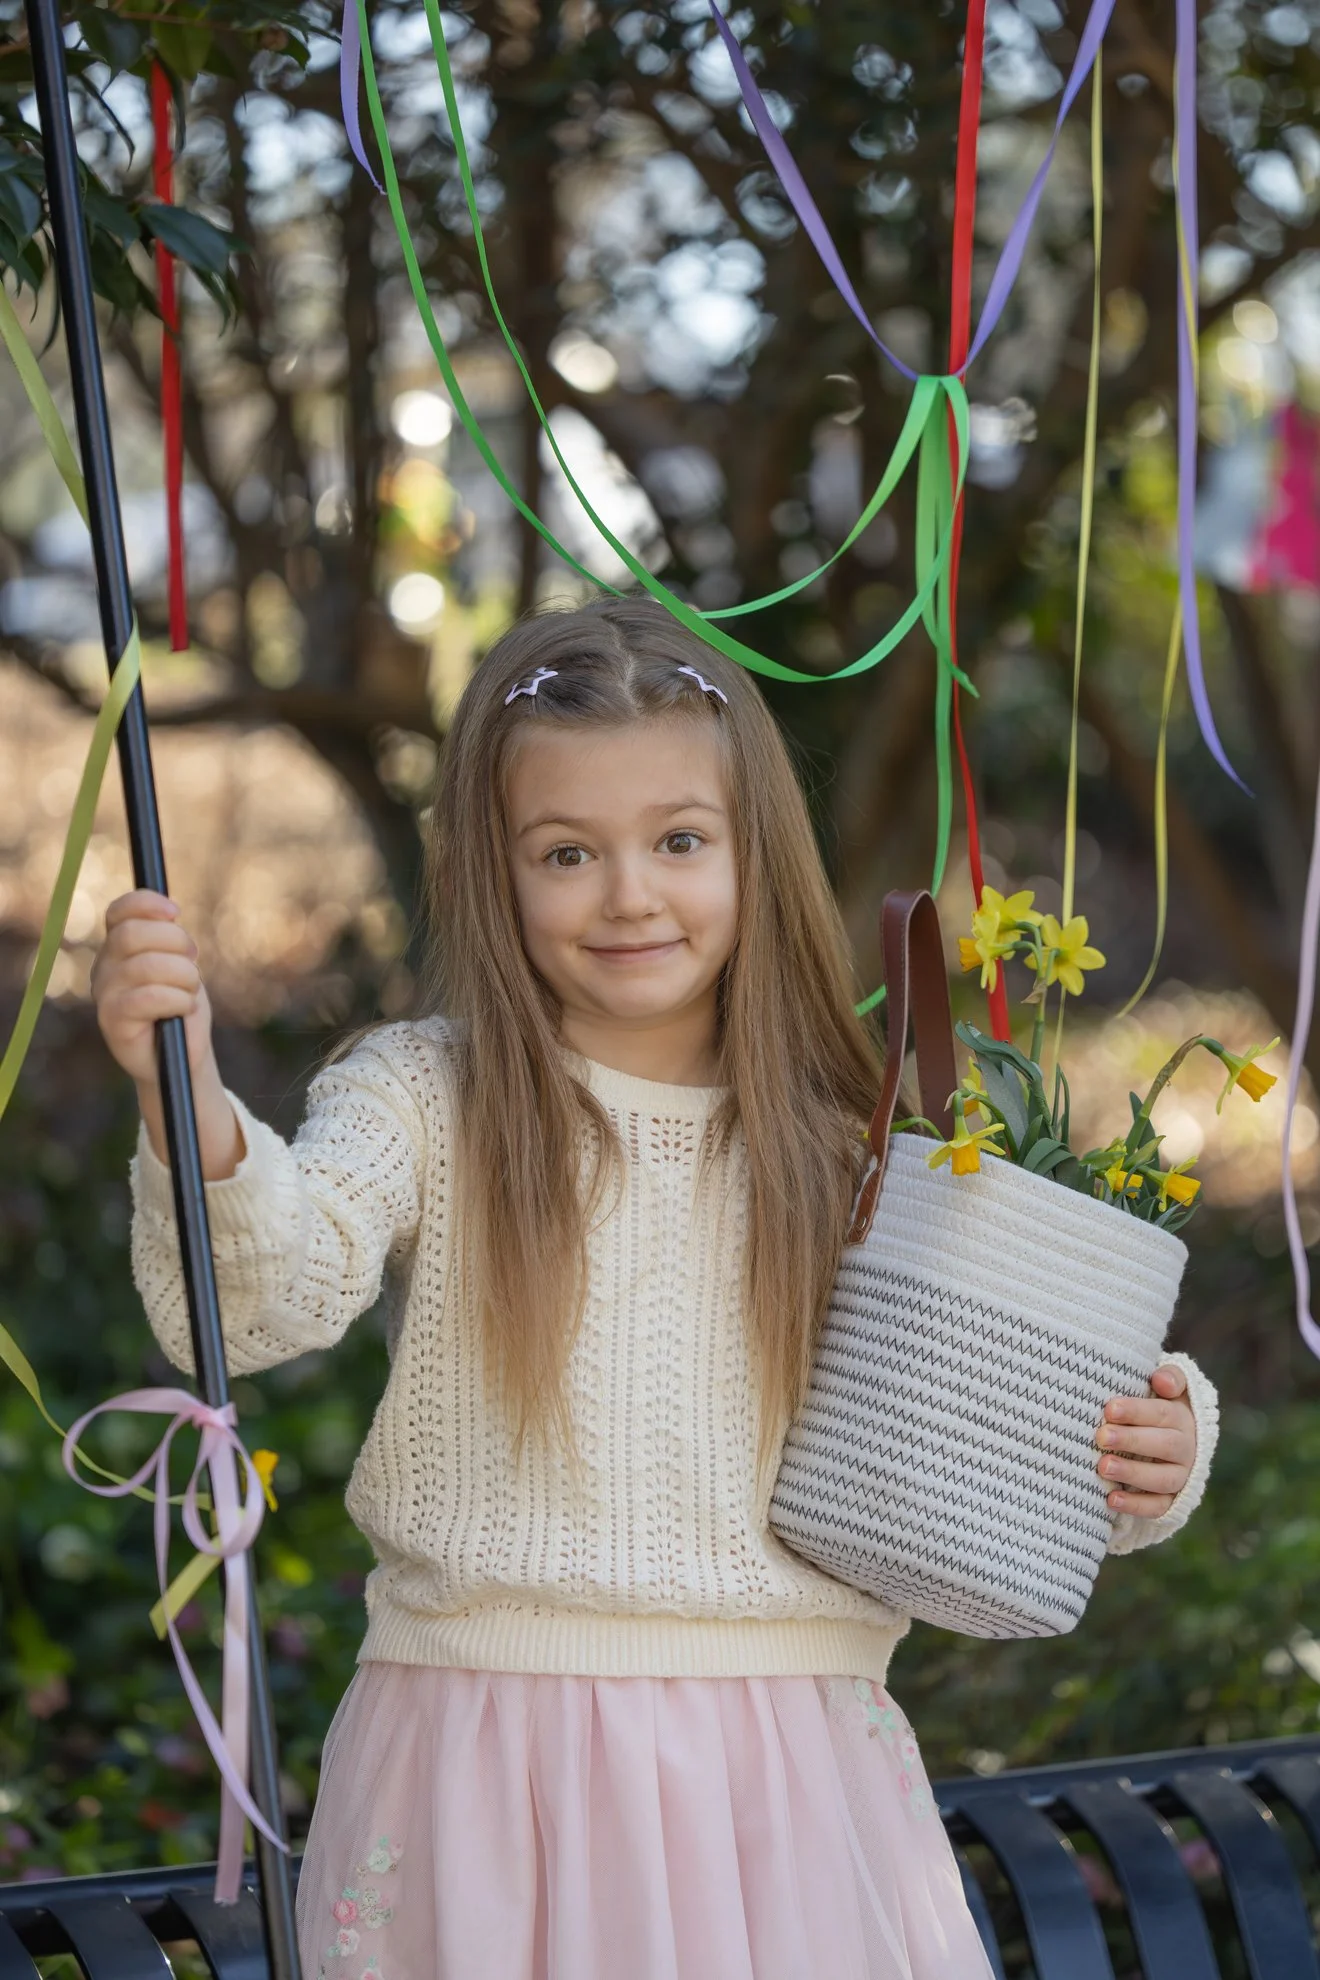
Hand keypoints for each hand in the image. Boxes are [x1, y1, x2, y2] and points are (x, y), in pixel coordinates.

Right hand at [92, 890, 242, 1178]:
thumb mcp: (180, 965)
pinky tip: (184, 1008)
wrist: (181, 1056)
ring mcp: (104, 994)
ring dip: (183, 976)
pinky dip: (177, 999)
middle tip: (194, 961)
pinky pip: (148, 997)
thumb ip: (169, 939)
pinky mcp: (111, 1020)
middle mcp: (104, 967)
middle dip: (176, 942)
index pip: (120, 911)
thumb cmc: (181, 1006)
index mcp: (118, 947)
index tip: (176, 912)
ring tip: (190, 992)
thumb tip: (169, 912)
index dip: (147, 904)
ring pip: (145, 965)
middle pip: (132, 934)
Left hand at [1094, 1363, 1195, 1518]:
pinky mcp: (1172, 1501)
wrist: (1164, 1442)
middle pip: (1164, 1445)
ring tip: (1103, 1466)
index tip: (1110, 1408)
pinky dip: (1136, 1506)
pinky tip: (1111, 1499)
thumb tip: (1162, 1381)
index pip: (1163, 1413)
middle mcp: (1186, 1448)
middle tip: (1101, 1436)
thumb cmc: (1153, 1408)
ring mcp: (1181, 1476)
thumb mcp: (1166, 1388)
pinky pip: (1158, 1507)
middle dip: (1131, 1440)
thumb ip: (1170, 1377)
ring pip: (1162, 1479)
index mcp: (1183, 1417)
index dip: (1137, 1411)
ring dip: (1132, 1473)